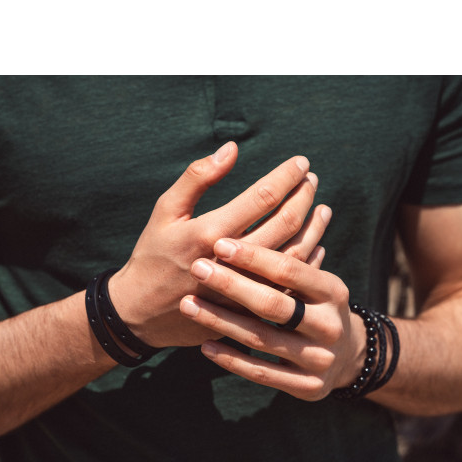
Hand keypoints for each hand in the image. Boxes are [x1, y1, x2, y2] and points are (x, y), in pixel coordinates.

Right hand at [108, 142, 330, 348]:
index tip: (301, 162)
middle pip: (285, 224)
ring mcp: (244, 290)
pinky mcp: (250, 309)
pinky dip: (307, 261)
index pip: (262, 197)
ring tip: (320, 207)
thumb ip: (197, 177)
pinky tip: (315, 243)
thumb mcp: (166, 210)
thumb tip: (232, 148)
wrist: (140, 312)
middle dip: (303, 197)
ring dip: (313, 227)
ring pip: (294, 255)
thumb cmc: (153, 254)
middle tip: (312, 179)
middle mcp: (231, 262)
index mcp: (210, 233)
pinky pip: (289, 284)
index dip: (287, 176)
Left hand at [179, 237, 368, 399]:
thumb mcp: (317, 280)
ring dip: (221, 321)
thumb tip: (274, 194)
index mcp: (333, 291)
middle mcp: (330, 325)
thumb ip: (294, 253)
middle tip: (198, 268)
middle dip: (232, 285)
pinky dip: (232, 359)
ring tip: (189, 304)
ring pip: (262, 338)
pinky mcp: (306, 387)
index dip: (254, 256)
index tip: (219, 243)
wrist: (348, 359)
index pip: (291, 269)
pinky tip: (206, 345)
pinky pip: (261, 373)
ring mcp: (319, 359)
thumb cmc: (317, 306)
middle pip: (274, 304)